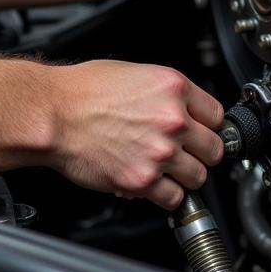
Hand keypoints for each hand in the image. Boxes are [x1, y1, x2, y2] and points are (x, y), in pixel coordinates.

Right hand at [49, 59, 223, 208]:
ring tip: (164, 169)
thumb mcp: (132, 73)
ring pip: (198, 176)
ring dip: (183, 176)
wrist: (53, 113)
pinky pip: (174, 198)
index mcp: (172, 87)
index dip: (206, 125)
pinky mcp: (142, 180)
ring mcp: (159, 152)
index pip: (217, 115)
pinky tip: (151, 182)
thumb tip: (180, 109)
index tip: (200, 132)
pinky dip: (164, 194)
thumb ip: (163, 94)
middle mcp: (172, 119)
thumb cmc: (82, 91)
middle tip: (184, 153)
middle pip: (214, 149)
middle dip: (200, 153)